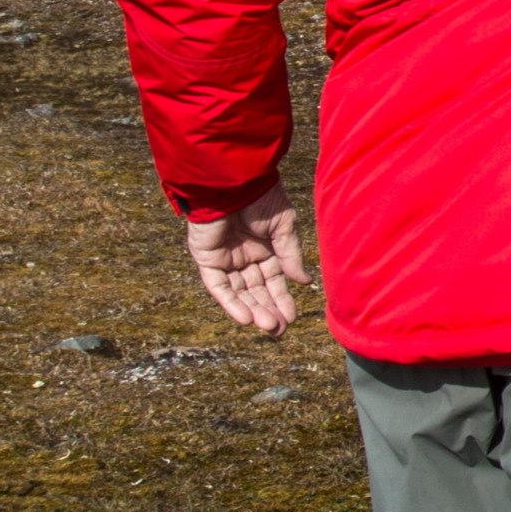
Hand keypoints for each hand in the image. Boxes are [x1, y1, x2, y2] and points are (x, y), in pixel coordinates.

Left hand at [185, 182, 311, 334]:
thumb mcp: (284, 226)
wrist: (233, 181)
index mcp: (265, 247)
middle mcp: (244, 256)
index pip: (273, 280)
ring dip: (252, 310)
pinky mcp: (207, 259)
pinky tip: (245, 318)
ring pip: (239, 292)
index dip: (282, 299)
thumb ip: (290, 256)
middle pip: (256, 290)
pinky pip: (218, 286)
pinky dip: (230, 303)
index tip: (291, 318)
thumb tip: (303, 282)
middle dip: (268, 310)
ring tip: (267, 326)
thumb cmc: (261, 197)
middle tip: (278, 330)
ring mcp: (225, 259)